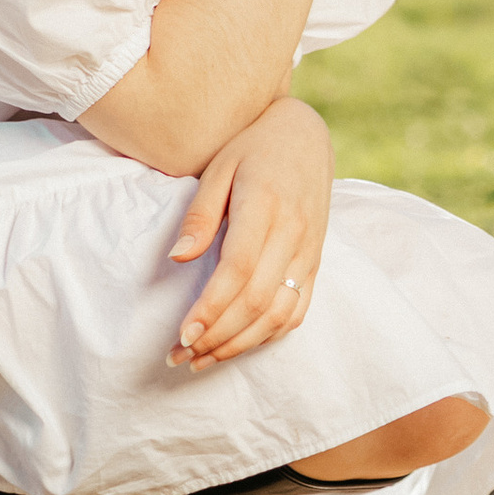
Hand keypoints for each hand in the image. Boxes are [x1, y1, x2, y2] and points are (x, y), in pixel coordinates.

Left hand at [168, 95, 333, 367]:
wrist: (305, 134)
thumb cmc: (252, 147)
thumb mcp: (219, 167)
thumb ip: (200, 215)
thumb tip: (178, 258)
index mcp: (267, 206)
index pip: (239, 270)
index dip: (211, 308)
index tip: (182, 334)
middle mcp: (294, 234)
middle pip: (257, 301)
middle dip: (216, 337)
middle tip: (178, 356)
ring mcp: (309, 251)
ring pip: (279, 314)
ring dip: (239, 344)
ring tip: (201, 359)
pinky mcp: (315, 261)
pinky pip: (297, 309)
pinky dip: (267, 335)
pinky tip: (237, 343)